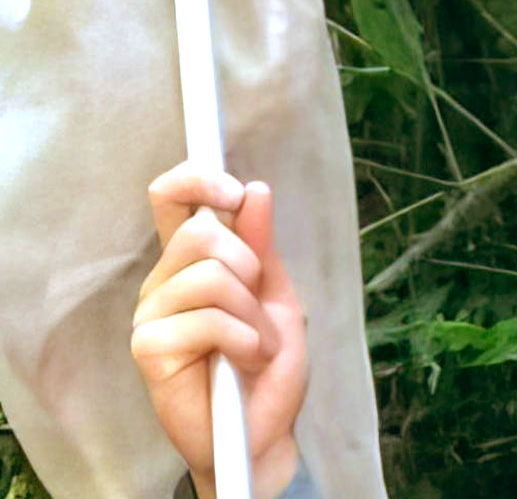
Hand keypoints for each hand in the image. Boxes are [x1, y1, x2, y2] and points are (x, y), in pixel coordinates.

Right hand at [132, 163, 307, 498]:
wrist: (265, 427)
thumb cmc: (267, 363)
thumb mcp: (276, 294)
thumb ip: (262, 245)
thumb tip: (256, 189)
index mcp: (191, 261)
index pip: (171, 197)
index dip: (198, 180)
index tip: (235, 192)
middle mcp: (164, 281)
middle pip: (201, 234)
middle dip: (250, 267)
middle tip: (258, 306)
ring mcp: (151, 314)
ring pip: (210, 277)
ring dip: (253, 316)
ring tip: (256, 346)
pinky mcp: (149, 348)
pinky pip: (206, 320)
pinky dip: (243, 340)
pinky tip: (244, 361)